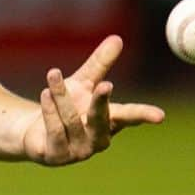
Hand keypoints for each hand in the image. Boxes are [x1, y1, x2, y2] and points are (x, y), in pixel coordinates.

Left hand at [22, 35, 163, 165]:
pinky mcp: (56, 156)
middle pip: (102, 119)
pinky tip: (44, 94)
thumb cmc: (66, 107)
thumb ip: (100, 64)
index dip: (144, 115)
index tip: (160, 116)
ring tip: (53, 74)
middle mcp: (98, 139)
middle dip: (102, 102)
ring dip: (61, 95)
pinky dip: (49, 110)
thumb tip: (117, 38)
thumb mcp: (82, 83)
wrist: (34, 132)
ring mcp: (78, 151)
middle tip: (105, 85)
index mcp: (110, 122)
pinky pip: (55, 130)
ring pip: (72, 119)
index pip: (129, 116)